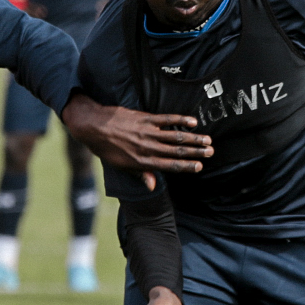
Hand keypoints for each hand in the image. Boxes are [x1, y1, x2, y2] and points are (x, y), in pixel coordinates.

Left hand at [62, 94, 212, 186]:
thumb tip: (153, 185)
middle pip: (177, 151)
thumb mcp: (121, 167)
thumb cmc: (107, 149)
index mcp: (142, 162)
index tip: (200, 167)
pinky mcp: (145, 119)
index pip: (170, 166)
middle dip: (196, 152)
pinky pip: (167, 119)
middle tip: (211, 152)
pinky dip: (181, 120)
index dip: (186, 167)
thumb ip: (139, 174)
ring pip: (176, 136)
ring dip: (193, 138)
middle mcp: (147, 148)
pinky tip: (193, 122)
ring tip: (207, 140)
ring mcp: (147, 133)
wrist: (94, 126)